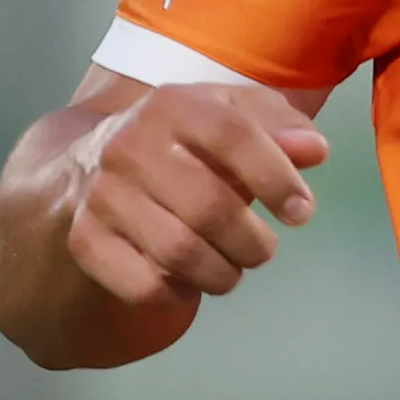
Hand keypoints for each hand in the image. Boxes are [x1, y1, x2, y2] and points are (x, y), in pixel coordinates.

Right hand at [63, 82, 327, 307]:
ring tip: (233, 267)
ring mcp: (102, 195)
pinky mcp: (85, 240)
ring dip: (223, 273)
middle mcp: (129, 146)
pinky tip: (189, 281)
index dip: (276, 178)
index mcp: (173, 105)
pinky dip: (179, 293)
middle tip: (263, 250)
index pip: (234, 135)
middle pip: (210, 206)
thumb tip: (314, 149)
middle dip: (254, 242)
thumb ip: (279, 124)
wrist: (88, 164)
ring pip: (180, 251)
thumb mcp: (232, 113)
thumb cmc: (185, 141)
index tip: (302, 212)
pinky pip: (144, 285)